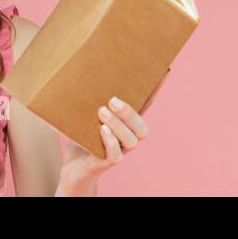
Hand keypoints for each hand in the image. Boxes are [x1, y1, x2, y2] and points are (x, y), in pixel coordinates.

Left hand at [56, 71, 167, 194]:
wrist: (73, 166)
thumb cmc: (82, 136)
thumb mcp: (86, 115)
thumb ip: (92, 100)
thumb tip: (87, 73)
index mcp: (127, 123)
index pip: (146, 106)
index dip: (156, 91)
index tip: (165, 72)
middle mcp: (128, 137)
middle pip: (141, 127)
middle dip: (129, 112)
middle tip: (112, 100)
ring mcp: (120, 151)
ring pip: (131, 140)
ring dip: (118, 124)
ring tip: (101, 112)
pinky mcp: (107, 163)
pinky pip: (116, 155)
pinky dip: (110, 142)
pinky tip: (102, 130)